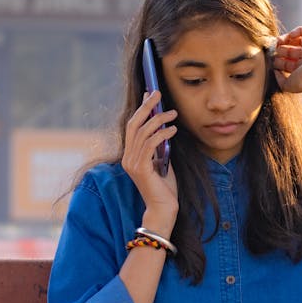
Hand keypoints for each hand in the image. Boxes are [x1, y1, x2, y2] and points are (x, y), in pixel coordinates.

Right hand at [122, 91, 178, 228]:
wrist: (163, 210)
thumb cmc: (165, 188)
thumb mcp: (162, 162)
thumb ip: (160, 147)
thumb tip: (165, 128)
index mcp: (130, 156)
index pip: (132, 126)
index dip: (140, 109)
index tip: (149, 94)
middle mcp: (128, 158)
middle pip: (133, 124)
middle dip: (146, 106)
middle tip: (157, 93)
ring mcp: (132, 163)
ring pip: (143, 132)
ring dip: (159, 119)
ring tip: (173, 114)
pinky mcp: (141, 169)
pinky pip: (150, 144)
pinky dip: (162, 134)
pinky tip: (173, 130)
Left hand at [271, 26, 301, 94]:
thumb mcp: (288, 85)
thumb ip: (279, 80)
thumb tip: (275, 71)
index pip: (289, 64)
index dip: (279, 62)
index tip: (271, 61)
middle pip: (291, 52)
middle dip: (281, 50)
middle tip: (274, 50)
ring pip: (297, 41)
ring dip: (285, 40)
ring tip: (277, 41)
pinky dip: (296, 31)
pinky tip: (290, 36)